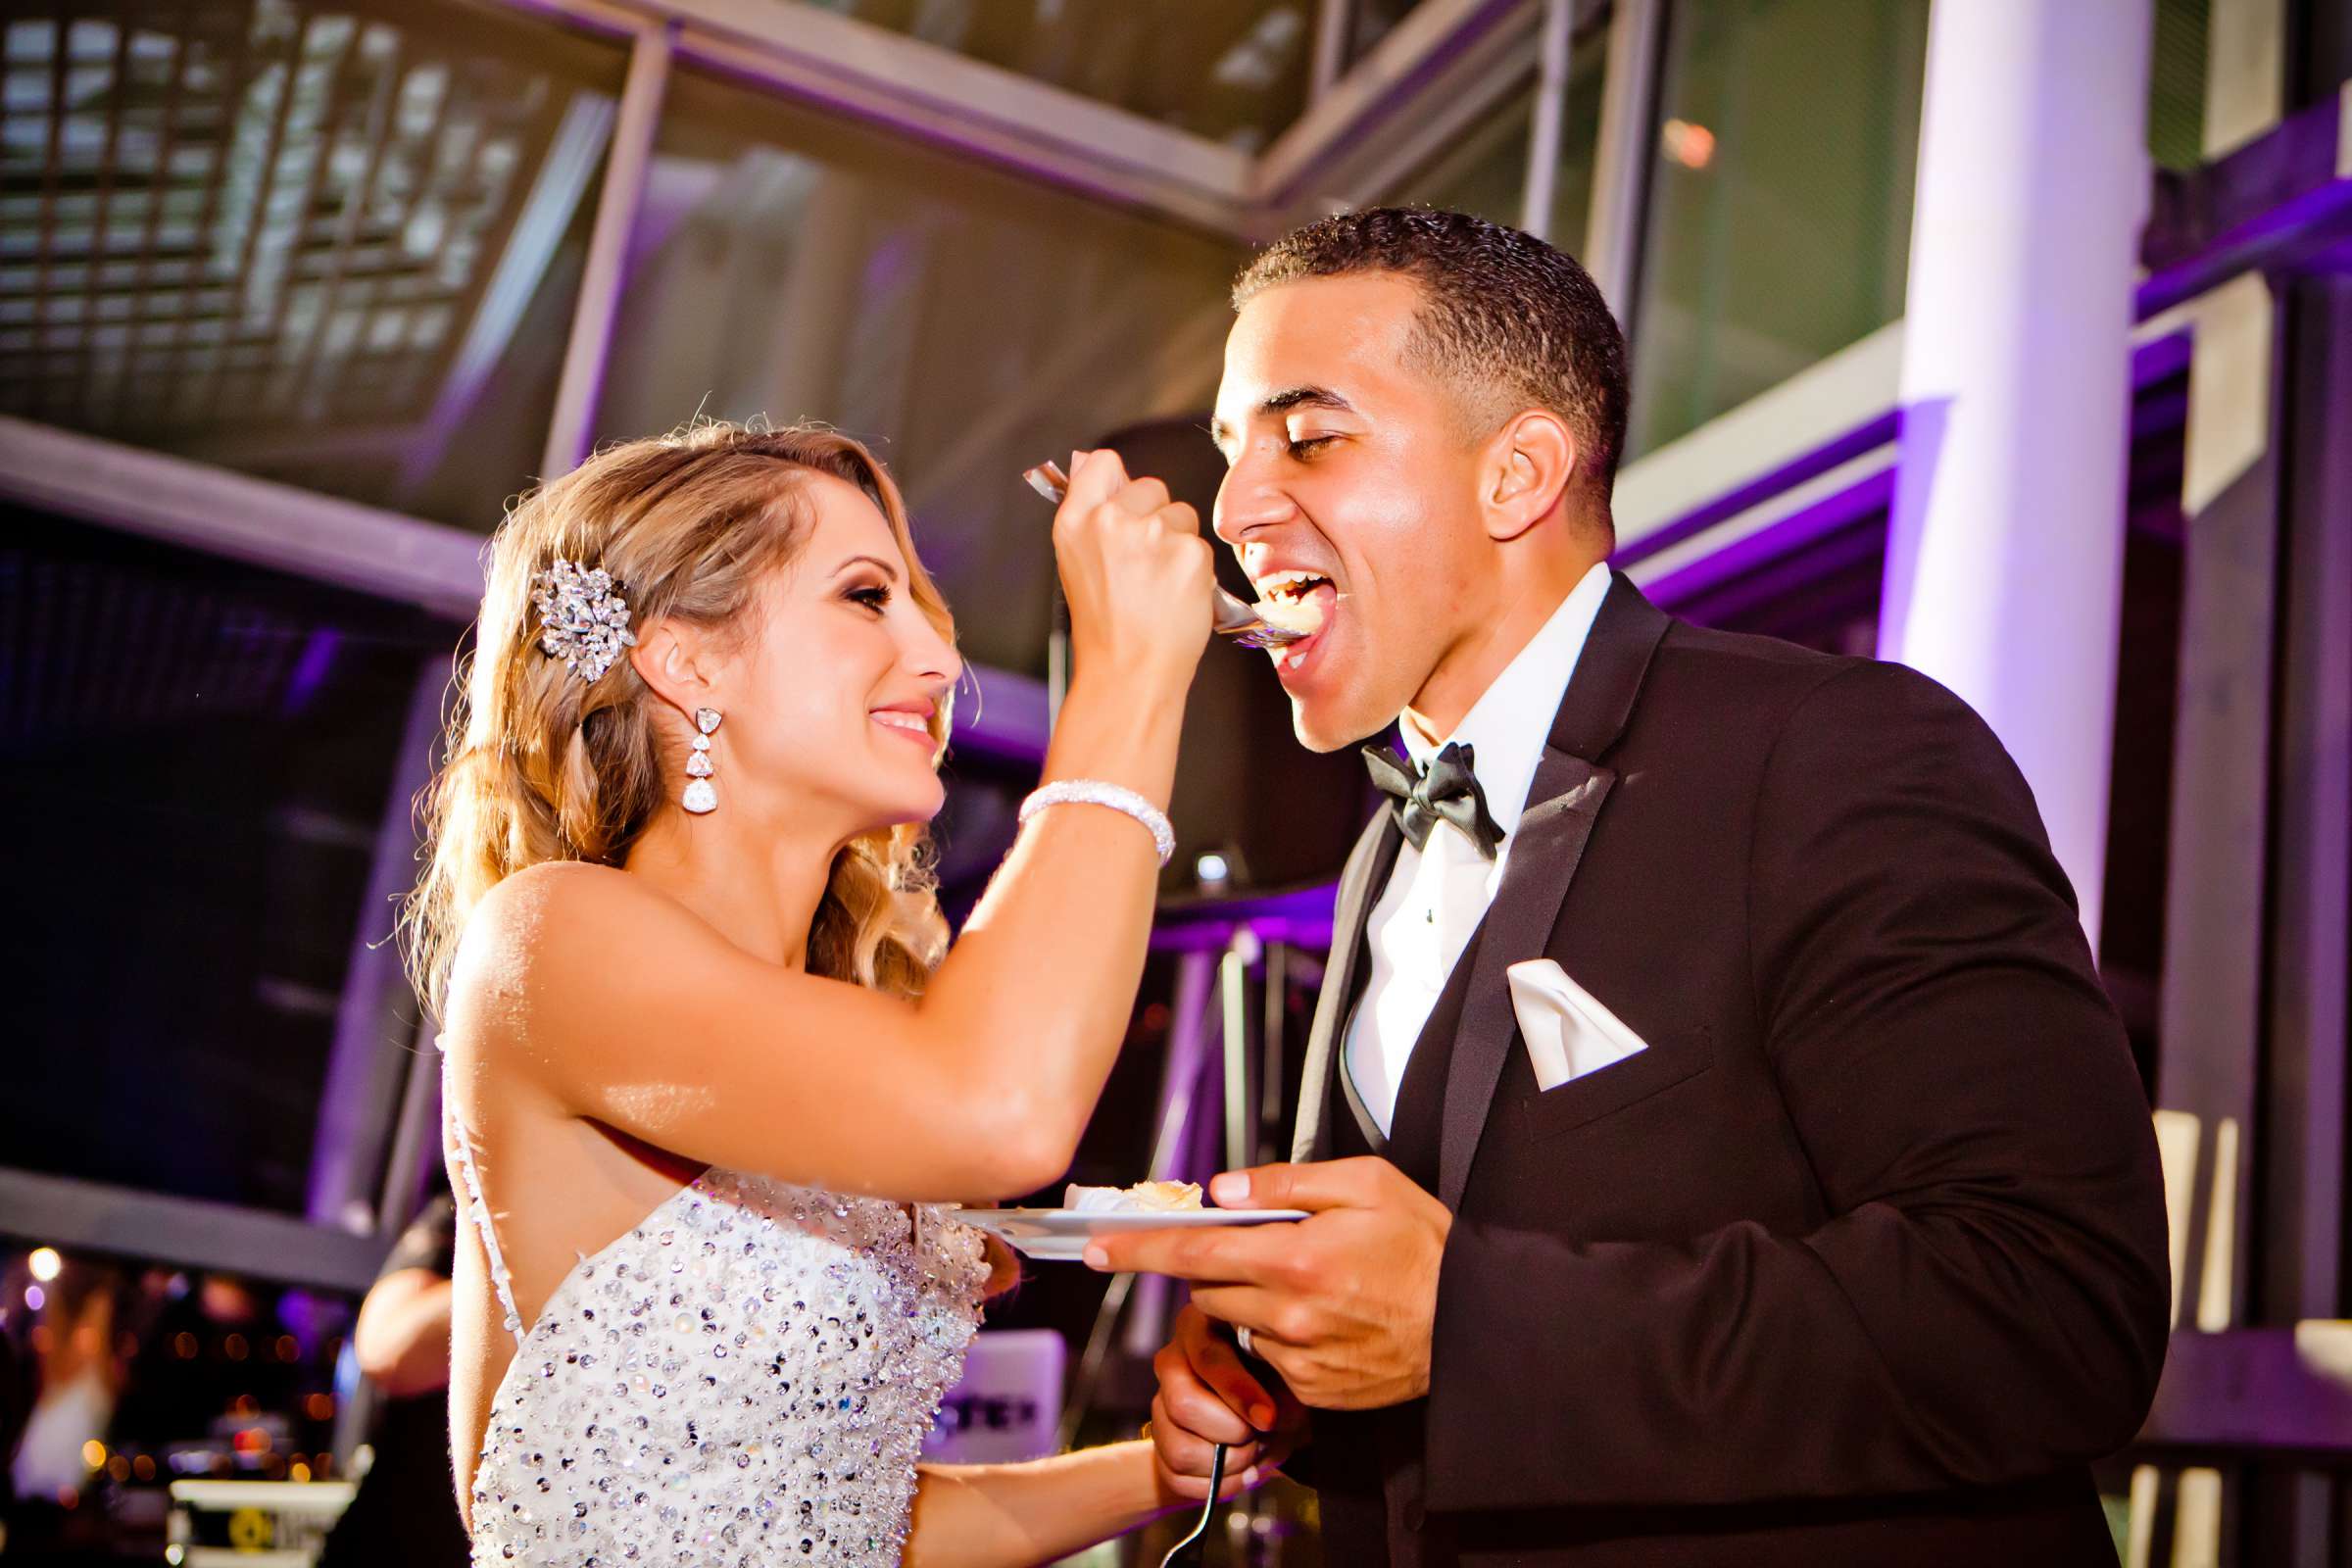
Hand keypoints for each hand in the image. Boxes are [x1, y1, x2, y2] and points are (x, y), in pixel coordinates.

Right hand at [1052, 448, 1213, 689]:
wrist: (1129, 672)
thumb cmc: (1106, 626)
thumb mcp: (1079, 564)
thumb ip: (1095, 518)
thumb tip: (1115, 474)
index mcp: (1075, 521)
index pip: (1103, 463)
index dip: (1119, 482)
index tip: (1125, 504)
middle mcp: (1111, 520)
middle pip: (1151, 487)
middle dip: (1155, 516)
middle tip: (1144, 564)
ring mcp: (1152, 533)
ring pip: (1182, 514)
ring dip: (1178, 542)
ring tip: (1160, 584)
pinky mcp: (1190, 551)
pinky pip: (1202, 544)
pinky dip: (1196, 569)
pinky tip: (1177, 595)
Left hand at [1088, 1158, 1452, 1410]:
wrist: (1472, 1324)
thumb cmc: (1424, 1247)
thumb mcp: (1365, 1184)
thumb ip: (1283, 1184)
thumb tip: (1221, 1190)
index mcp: (1294, 1256)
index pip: (1191, 1252)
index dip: (1137, 1248)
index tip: (1096, 1246)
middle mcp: (1286, 1313)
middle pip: (1206, 1289)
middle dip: (1216, 1266)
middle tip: (1260, 1248)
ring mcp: (1295, 1358)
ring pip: (1235, 1324)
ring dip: (1249, 1301)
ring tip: (1307, 1282)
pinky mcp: (1309, 1390)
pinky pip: (1267, 1357)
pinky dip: (1279, 1335)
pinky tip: (1324, 1318)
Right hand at [1148, 1304, 1308, 1500]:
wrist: (1272, 1417)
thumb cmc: (1281, 1382)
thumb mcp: (1288, 1374)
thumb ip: (1279, 1385)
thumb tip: (1266, 1417)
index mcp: (1200, 1327)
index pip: (1208, 1359)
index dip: (1238, 1393)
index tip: (1268, 1419)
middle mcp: (1172, 1361)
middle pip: (1183, 1405)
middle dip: (1231, 1433)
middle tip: (1260, 1436)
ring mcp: (1160, 1405)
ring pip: (1179, 1450)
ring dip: (1227, 1463)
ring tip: (1255, 1453)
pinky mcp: (1159, 1444)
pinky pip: (1176, 1477)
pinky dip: (1218, 1484)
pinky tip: (1242, 1471)